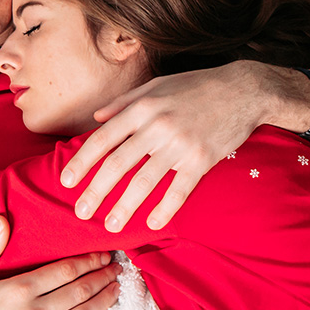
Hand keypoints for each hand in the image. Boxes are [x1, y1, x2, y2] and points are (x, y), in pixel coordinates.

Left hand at [61, 61, 309, 231]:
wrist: (244, 90)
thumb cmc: (197, 85)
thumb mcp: (158, 84)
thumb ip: (125, 102)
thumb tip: (96, 117)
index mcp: (142, 106)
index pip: (103, 138)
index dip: (82, 162)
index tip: (66, 181)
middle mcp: (157, 126)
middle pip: (118, 164)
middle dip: (96, 191)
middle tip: (80, 213)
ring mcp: (180, 144)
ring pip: (145, 182)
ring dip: (124, 207)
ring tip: (110, 225)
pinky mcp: (202, 159)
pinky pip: (179, 190)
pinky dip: (165, 209)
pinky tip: (152, 224)